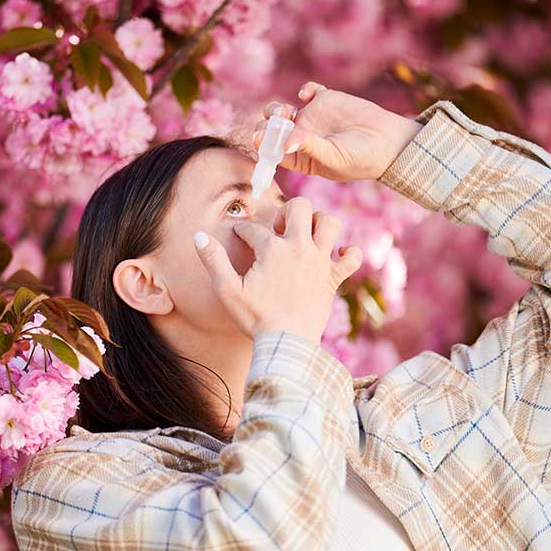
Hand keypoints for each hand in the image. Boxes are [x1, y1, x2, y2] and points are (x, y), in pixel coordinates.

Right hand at [192, 197, 362, 344]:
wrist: (287, 344)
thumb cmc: (255, 318)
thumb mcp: (226, 290)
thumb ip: (213, 260)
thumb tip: (198, 236)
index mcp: (272, 249)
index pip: (254, 228)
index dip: (243, 231)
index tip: (240, 237)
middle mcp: (299, 248)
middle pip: (300, 206)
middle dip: (287, 211)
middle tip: (279, 231)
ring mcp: (319, 262)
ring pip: (330, 222)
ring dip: (320, 223)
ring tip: (307, 235)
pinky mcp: (333, 278)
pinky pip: (352, 257)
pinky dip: (348, 254)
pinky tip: (337, 256)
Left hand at [233, 82, 421, 182]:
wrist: (388, 141)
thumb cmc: (361, 158)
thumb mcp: (333, 158)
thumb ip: (308, 147)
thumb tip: (285, 141)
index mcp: (300, 159)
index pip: (272, 152)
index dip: (262, 145)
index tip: (258, 138)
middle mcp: (300, 138)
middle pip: (272, 129)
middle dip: (267, 125)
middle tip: (275, 123)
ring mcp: (311, 118)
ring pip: (282, 110)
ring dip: (277, 108)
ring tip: (286, 112)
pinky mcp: (325, 100)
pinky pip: (307, 90)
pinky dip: (304, 89)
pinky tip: (308, 94)